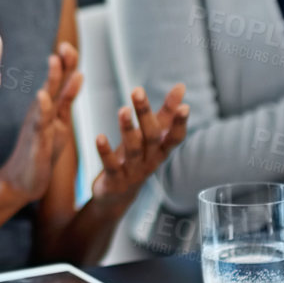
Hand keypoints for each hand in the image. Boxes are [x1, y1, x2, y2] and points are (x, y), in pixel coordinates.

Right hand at [0, 45, 82, 205]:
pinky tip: (42, 97)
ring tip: (54, 60)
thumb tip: (79, 74)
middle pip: (53, 83)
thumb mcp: (59, 121)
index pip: (60, 79)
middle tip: (66, 44)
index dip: (67, 62)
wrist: (21, 181)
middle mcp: (41, 111)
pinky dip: (41, 110)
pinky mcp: (35, 143)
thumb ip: (67, 99)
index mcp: (49, 106)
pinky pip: (39, 125)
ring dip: (51, 80)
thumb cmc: (40, 150)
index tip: (69, 44)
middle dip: (60, 64)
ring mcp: (36, 126)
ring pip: (46, 99)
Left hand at [89, 84, 188, 209]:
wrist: (116, 196)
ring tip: (123, 109)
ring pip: (133, 150)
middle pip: (152, 138)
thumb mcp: (151, 137)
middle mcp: (150, 161)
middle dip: (146, 114)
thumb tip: (181, 86)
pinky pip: (111, 165)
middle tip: (137, 91)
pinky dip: (105, 152)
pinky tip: (99, 137)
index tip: (184, 106)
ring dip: (128, 129)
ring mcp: (133, 172)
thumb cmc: (137, 158)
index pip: (176, 137)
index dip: (180, 123)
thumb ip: (165, 113)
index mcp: (161, 150)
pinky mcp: (114, 180)